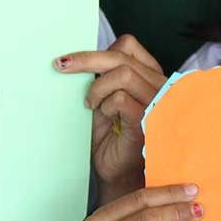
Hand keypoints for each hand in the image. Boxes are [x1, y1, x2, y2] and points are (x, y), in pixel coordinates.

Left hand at [55, 35, 165, 200]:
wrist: (117, 174)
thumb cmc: (111, 137)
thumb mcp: (105, 99)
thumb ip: (104, 76)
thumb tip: (76, 55)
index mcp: (150, 76)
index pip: (128, 46)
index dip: (97, 49)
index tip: (70, 61)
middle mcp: (159, 86)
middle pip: (122, 56)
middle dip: (86, 60)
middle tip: (61, 66)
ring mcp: (156, 104)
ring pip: (123, 74)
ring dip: (98, 88)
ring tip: (90, 105)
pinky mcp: (148, 122)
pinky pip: (120, 99)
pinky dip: (105, 105)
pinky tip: (104, 117)